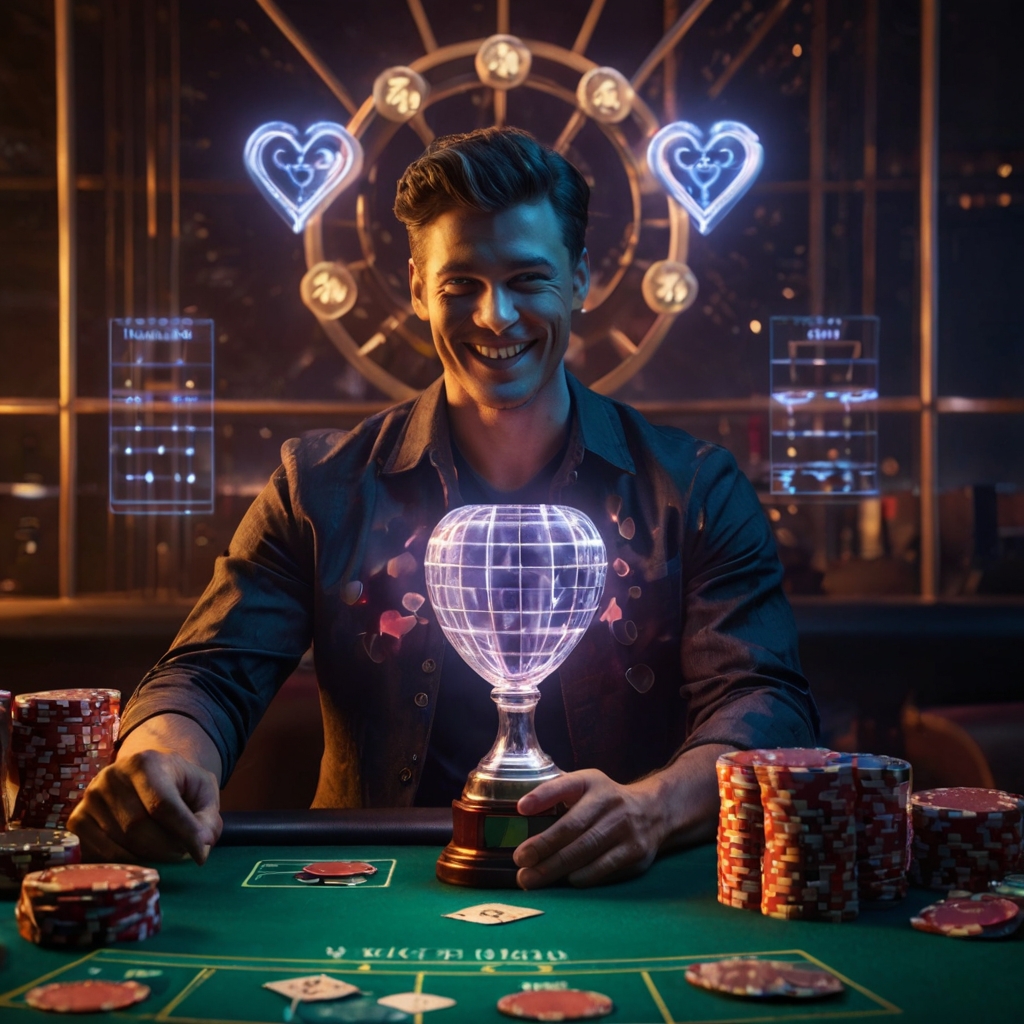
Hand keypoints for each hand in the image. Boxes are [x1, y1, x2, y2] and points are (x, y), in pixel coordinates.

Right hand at [68, 748, 221, 864]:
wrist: (145, 776)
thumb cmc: (178, 784)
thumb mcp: (202, 790)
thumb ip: (208, 816)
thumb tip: (203, 844)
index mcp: (145, 762)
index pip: (163, 805)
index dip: (184, 833)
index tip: (201, 855)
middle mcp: (111, 776)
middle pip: (138, 827)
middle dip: (166, 848)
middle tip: (182, 854)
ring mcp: (90, 798)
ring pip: (120, 844)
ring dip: (149, 858)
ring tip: (166, 852)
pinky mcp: (77, 819)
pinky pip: (100, 854)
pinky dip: (125, 862)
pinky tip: (141, 855)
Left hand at [512, 769, 666, 888]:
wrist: (654, 811)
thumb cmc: (604, 801)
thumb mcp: (583, 786)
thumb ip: (555, 793)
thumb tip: (521, 810)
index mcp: (592, 783)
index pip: (565, 785)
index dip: (543, 796)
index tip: (521, 809)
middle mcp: (611, 803)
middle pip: (572, 828)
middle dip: (543, 849)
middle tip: (520, 864)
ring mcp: (626, 829)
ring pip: (586, 852)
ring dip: (556, 869)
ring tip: (532, 879)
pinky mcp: (636, 854)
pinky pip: (603, 870)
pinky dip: (581, 877)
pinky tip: (565, 882)